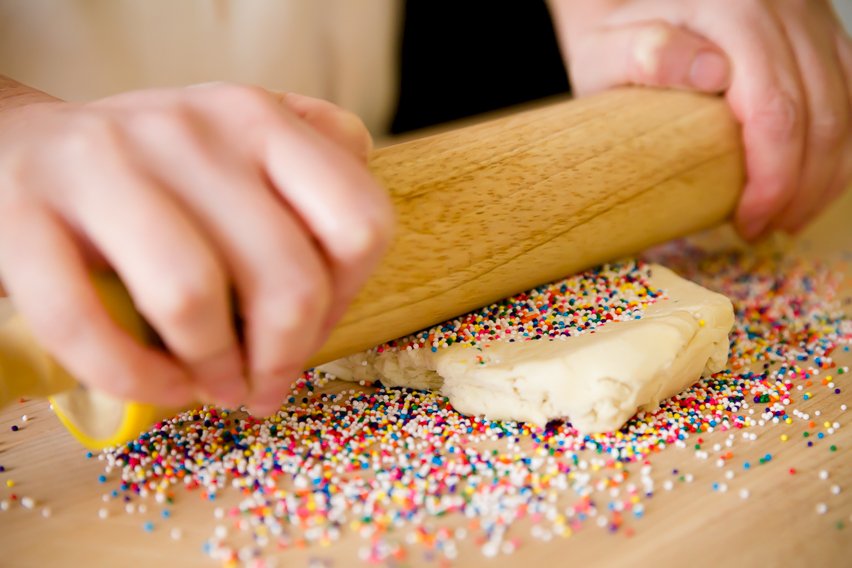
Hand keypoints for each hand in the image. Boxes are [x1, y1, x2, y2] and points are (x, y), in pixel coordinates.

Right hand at [0, 83, 392, 414]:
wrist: (24, 146)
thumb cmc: (160, 175)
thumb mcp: (246, 149)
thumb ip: (313, 179)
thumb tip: (357, 249)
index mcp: (260, 121)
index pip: (360, 222)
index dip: (349, 297)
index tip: (315, 326)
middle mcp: (191, 133)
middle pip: (290, 277)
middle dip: (287, 356)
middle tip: (267, 383)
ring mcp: (103, 166)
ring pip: (192, 297)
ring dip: (216, 371)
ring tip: (215, 387)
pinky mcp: (23, 213)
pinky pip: (86, 324)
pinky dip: (134, 379)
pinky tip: (159, 386)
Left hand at [550, 0, 851, 239]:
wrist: (639, 9)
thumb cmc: (617, 44)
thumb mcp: (605, 52)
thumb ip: (643, 55)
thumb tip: (714, 72)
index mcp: (734, 12)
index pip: (775, 110)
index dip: (772, 178)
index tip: (746, 223)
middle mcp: (784, 11)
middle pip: (822, 117)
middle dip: (799, 189)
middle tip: (762, 231)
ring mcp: (811, 24)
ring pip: (847, 112)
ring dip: (825, 178)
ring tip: (784, 219)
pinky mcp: (822, 43)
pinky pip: (851, 102)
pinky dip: (836, 153)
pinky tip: (806, 187)